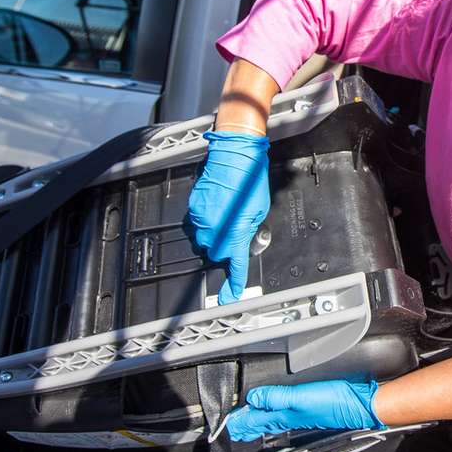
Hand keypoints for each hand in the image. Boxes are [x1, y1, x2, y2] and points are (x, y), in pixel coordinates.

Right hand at [184, 130, 269, 304]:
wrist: (235, 155)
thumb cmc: (250, 180)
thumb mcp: (258, 211)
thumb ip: (248, 231)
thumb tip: (242, 239)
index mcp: (235, 233)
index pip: (234, 265)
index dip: (233, 283)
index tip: (230, 297)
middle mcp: (215, 229)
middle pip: (217, 253)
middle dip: (226, 246)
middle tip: (236, 228)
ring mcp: (201, 219)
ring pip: (205, 238)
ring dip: (215, 233)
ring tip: (227, 214)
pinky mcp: (194, 207)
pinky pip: (198, 223)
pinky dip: (207, 220)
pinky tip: (218, 206)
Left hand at [225, 380, 385, 441]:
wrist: (359, 406)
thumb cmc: (333, 403)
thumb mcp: (301, 397)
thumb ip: (277, 397)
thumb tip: (253, 398)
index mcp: (283, 416)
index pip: (254, 421)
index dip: (238, 422)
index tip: (224, 426)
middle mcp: (289, 419)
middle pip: (260, 423)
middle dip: (245, 425)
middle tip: (231, 428)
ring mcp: (299, 417)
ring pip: (270, 420)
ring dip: (256, 421)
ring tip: (246, 422)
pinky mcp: (309, 412)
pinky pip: (282, 416)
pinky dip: (272, 416)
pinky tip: (275, 413)